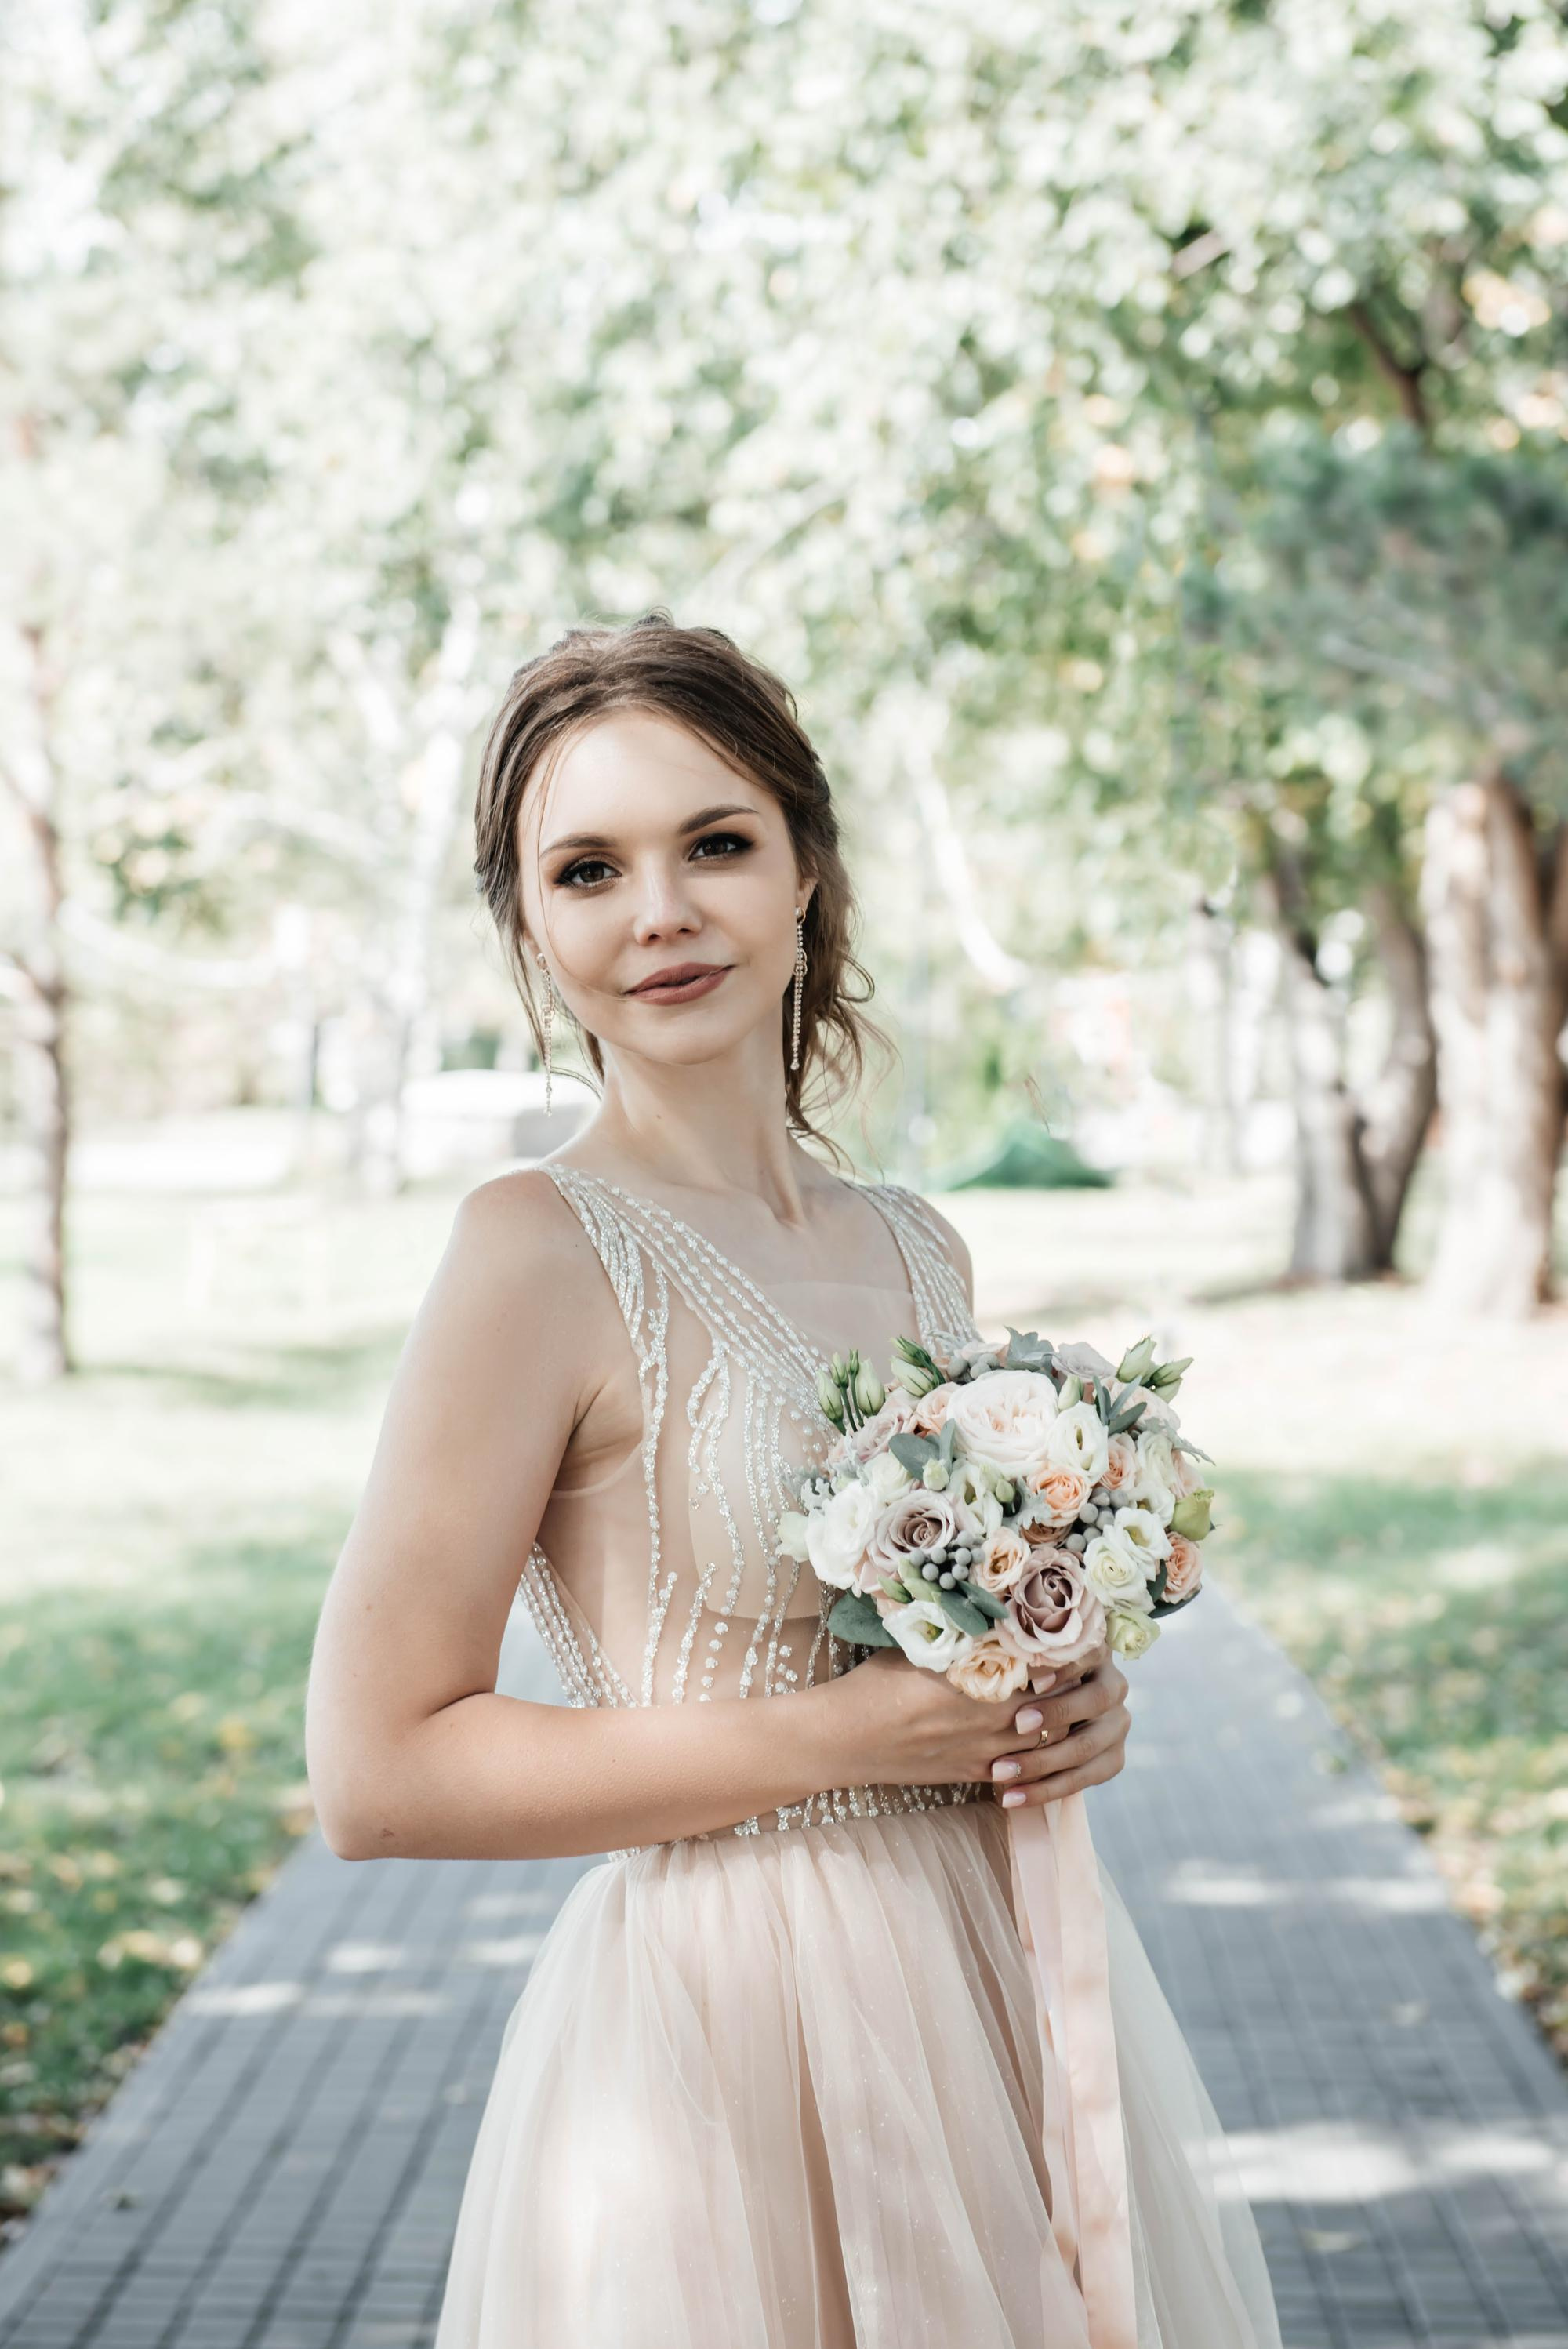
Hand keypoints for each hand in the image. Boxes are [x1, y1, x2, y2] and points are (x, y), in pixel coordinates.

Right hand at [821, 1638, 1126, 1801]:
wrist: (845, 1739)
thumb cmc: (876, 1683)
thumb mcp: (919, 1647)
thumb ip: (964, 1635)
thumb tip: (997, 1608)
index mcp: (976, 1677)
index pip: (1041, 1664)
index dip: (1071, 1652)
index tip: (1088, 1637)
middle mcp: (987, 1716)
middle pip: (1053, 1702)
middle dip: (1077, 1687)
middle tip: (1099, 1666)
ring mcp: (984, 1751)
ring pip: (1045, 1739)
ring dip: (1067, 1722)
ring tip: (1085, 1701)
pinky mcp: (975, 1774)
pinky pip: (1023, 1766)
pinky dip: (1042, 1753)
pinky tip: (1051, 1736)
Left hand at [985, 1645, 1129, 1808]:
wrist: (1048, 1712)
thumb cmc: (1023, 1677)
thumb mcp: (1026, 1662)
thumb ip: (1019, 1659)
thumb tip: (994, 1657)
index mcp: (1096, 1654)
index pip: (1090, 1653)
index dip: (1066, 1666)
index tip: (1033, 1681)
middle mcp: (1114, 1687)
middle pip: (1096, 1699)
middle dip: (1056, 1713)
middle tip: (1016, 1725)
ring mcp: (1117, 1725)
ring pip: (1086, 1746)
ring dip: (1041, 1762)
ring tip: (1000, 1772)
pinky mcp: (1113, 1759)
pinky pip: (1082, 1780)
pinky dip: (1045, 1790)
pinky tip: (1012, 1797)